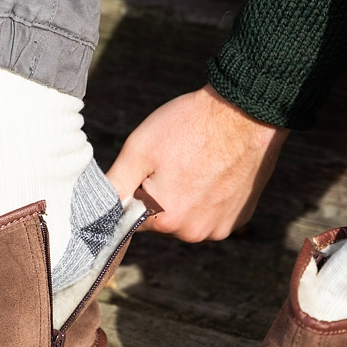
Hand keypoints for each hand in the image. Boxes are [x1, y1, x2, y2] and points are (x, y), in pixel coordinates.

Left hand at [106, 84, 288, 241]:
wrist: (248, 113)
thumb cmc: (189, 126)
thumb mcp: (139, 149)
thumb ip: (115, 185)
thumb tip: (98, 209)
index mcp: (164, 220)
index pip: (133, 217)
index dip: (138, 189)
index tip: (151, 167)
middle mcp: (192, 233)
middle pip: (162, 220)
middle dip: (163, 195)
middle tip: (177, 161)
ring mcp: (218, 228)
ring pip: (188, 217)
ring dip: (188, 198)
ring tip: (199, 164)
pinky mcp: (238, 219)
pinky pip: (213, 214)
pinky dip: (211, 198)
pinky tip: (217, 172)